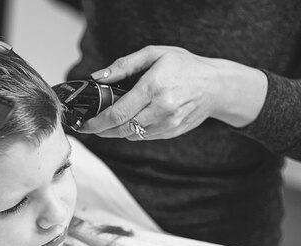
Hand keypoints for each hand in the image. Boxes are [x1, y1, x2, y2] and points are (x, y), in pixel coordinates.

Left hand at [78, 46, 266, 140]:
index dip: (96, 123)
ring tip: (109, 121)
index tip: (84, 124)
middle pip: (121, 129)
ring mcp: (168, 123)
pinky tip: (131, 120)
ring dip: (117, 131)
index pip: (117, 113)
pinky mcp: (172, 132)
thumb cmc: (184, 66)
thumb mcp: (154, 54)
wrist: (216, 86)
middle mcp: (162, 109)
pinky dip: (133, 131)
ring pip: (132, 135)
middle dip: (101, 130)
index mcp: (154, 87)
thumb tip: (97, 77)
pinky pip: (145, 136)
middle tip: (90, 126)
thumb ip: (123, 65)